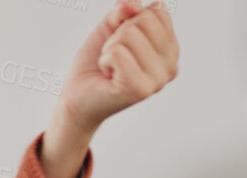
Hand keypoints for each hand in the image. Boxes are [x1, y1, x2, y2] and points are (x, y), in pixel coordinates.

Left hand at [56, 1, 179, 132]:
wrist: (76, 98)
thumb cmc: (95, 64)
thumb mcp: (110, 28)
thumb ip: (123, 10)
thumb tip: (131, 5)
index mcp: (170, 49)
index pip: (158, 11)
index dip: (130, 21)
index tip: (122, 43)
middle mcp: (170, 65)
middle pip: (144, 20)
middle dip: (119, 34)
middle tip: (113, 57)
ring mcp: (157, 79)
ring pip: (129, 34)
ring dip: (109, 49)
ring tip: (111, 67)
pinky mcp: (139, 89)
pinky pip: (117, 52)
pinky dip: (105, 60)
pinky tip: (108, 76)